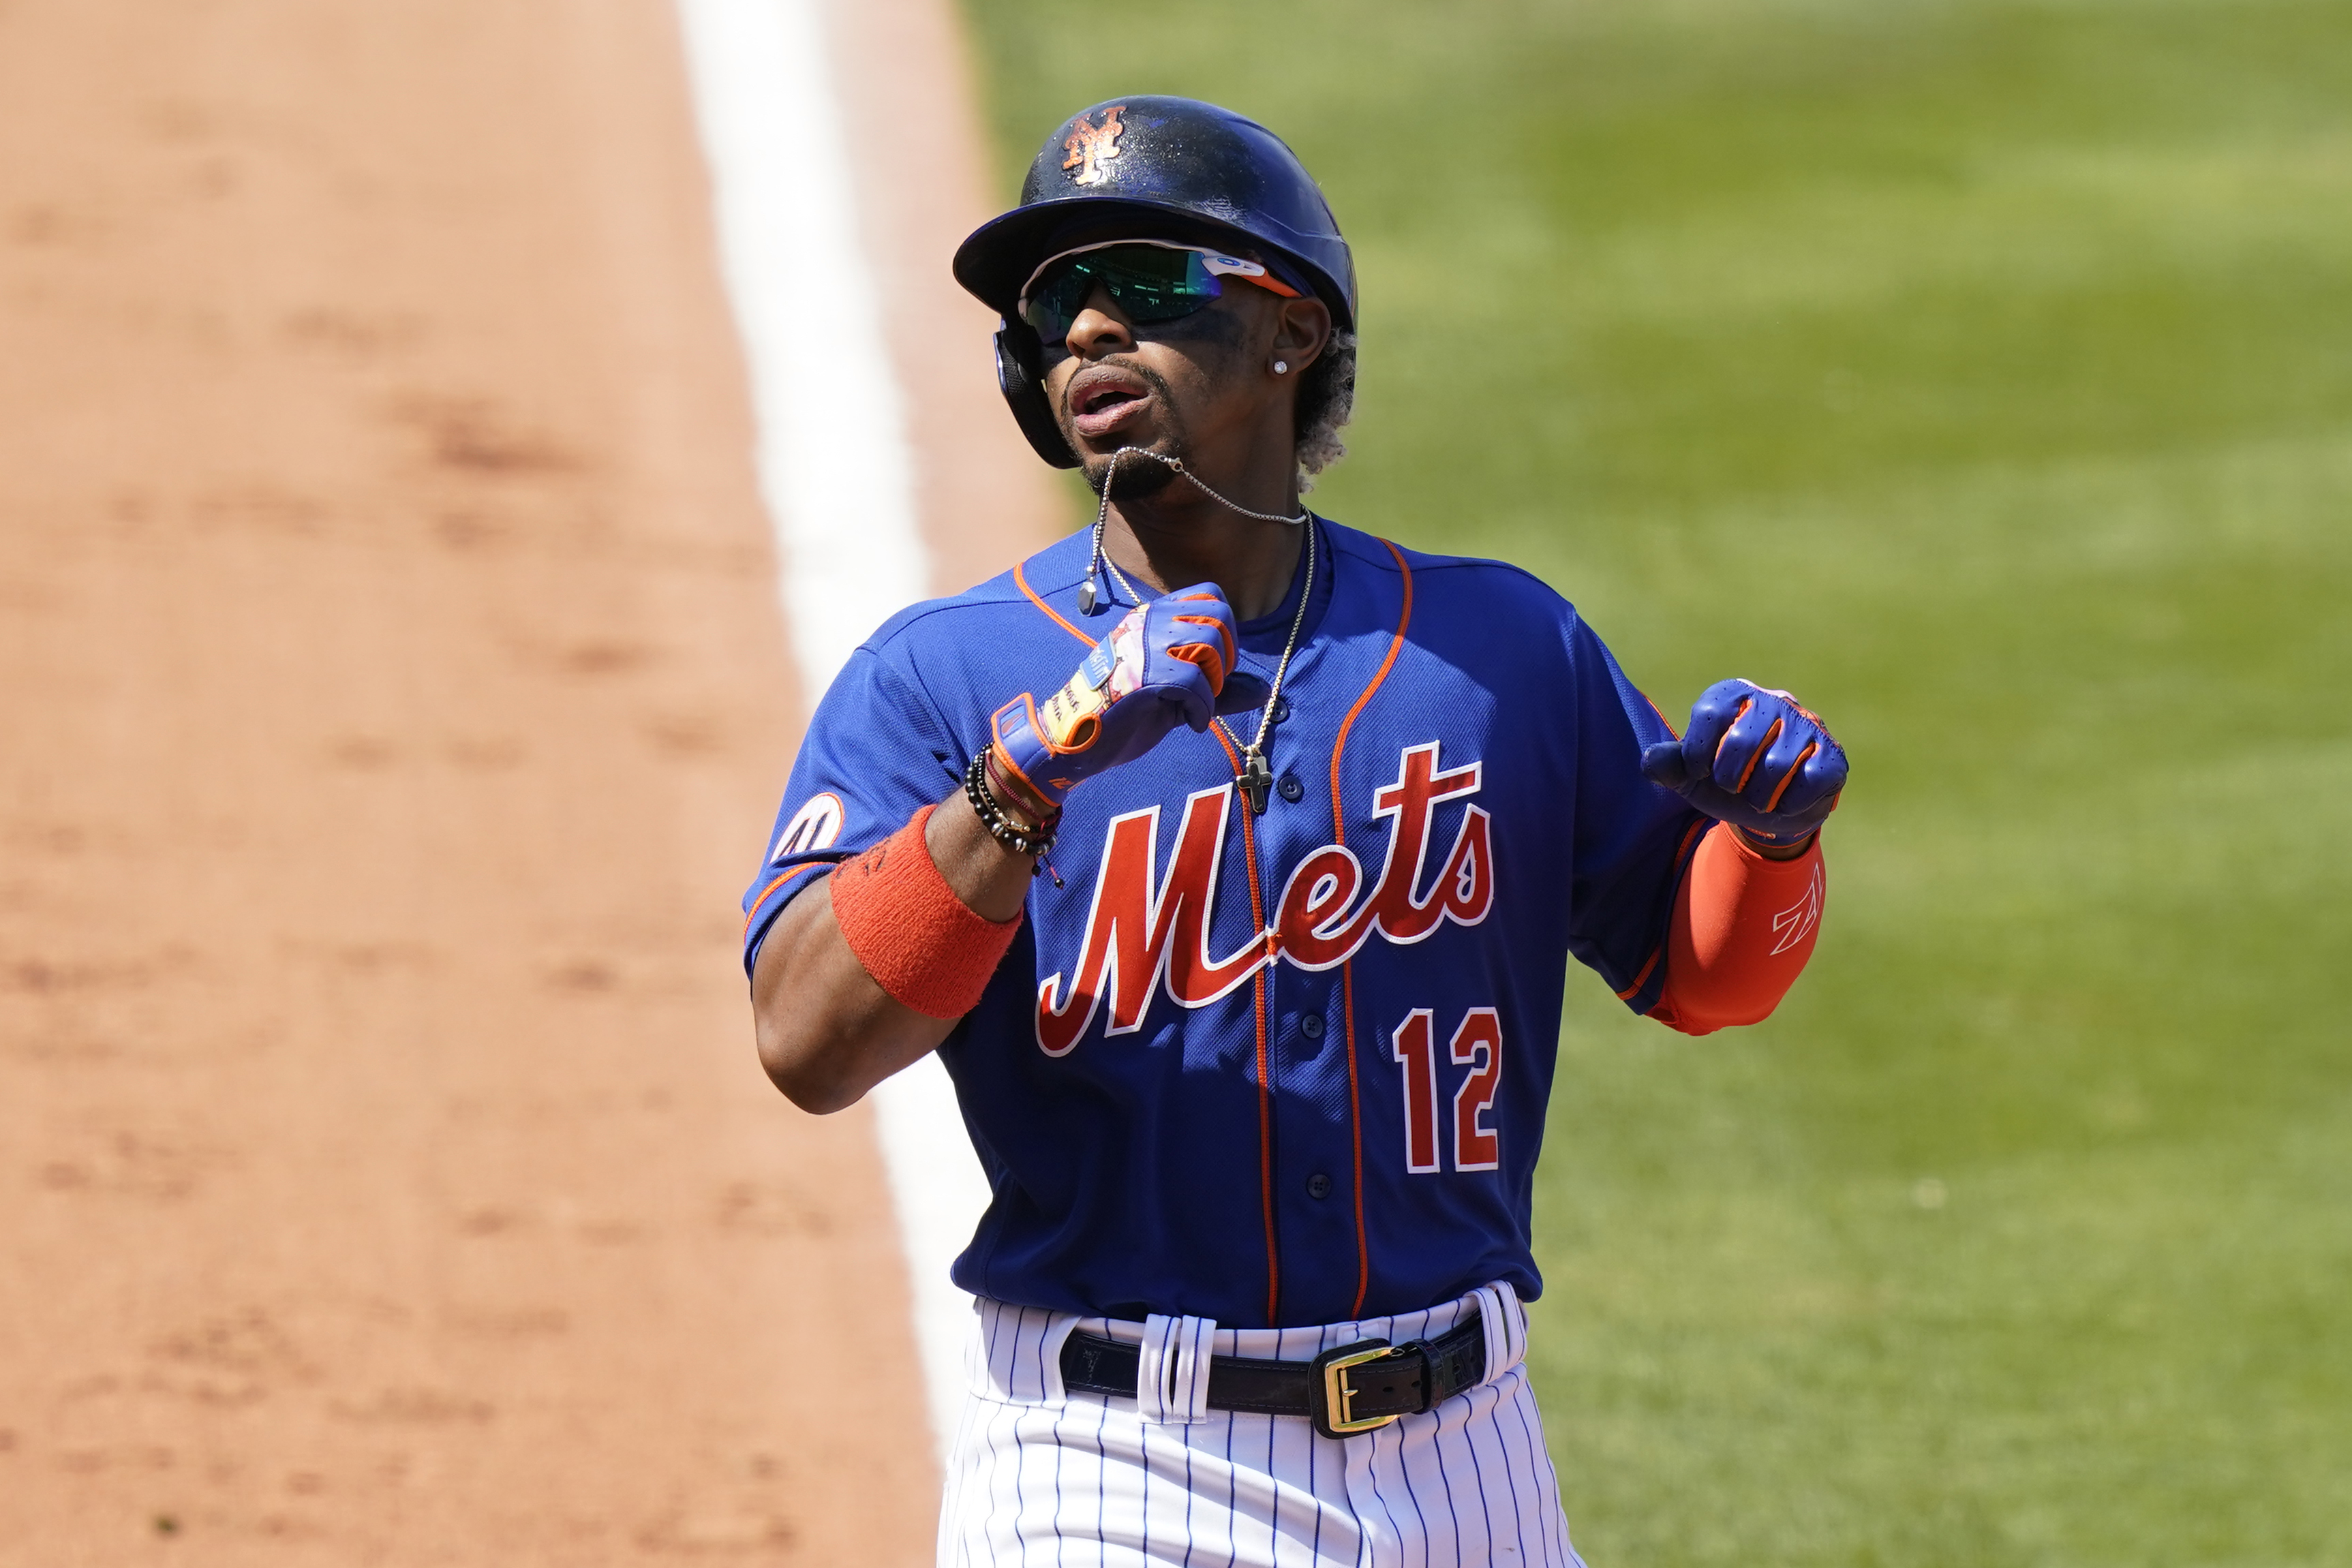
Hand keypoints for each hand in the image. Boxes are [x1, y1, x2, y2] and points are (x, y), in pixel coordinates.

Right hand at [990, 585, 1265, 809]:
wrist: (1073, 740)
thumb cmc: (1123, 714)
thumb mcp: (1178, 697)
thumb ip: (1219, 690)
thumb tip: (1265, 691)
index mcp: (1153, 617)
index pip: (1211, 595)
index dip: (1227, 631)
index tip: (1214, 665)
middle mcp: (1147, 622)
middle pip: (1218, 620)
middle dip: (1225, 659)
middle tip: (1209, 689)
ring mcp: (1142, 646)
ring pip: (1208, 647)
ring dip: (1212, 686)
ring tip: (1194, 708)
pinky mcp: (1141, 676)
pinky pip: (1194, 683)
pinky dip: (1201, 709)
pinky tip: (1188, 723)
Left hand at [1641, 678, 1847, 845]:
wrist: (1771, 809)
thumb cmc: (1726, 782)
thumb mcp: (1692, 777)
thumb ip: (1669, 766)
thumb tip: (1649, 760)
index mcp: (1736, 695)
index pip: (1711, 712)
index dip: (1699, 753)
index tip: (1700, 773)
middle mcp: (1775, 701)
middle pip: (1743, 740)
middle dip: (1729, 779)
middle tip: (1732, 788)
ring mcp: (1809, 725)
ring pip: (1778, 765)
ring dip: (1758, 797)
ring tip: (1757, 798)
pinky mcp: (1834, 754)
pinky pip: (1812, 779)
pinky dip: (1790, 803)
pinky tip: (1785, 802)